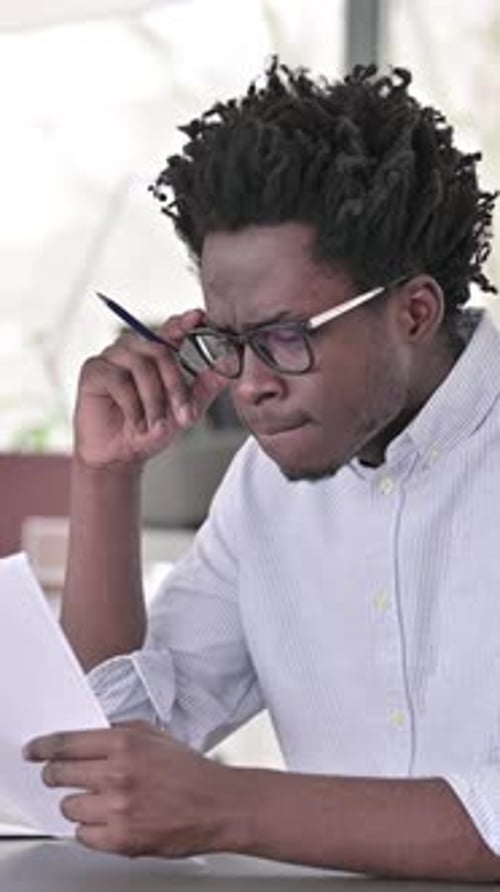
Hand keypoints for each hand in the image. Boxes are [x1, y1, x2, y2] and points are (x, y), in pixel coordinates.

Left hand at [24, 722, 234, 857]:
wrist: (218, 805)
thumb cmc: (191, 772)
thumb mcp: (155, 736)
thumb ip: (120, 733)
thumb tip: (88, 738)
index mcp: (125, 743)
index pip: (66, 744)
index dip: (43, 748)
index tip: (34, 751)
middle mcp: (117, 773)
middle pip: (59, 775)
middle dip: (55, 776)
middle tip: (58, 778)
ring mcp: (117, 808)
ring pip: (69, 807)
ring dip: (79, 805)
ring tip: (101, 802)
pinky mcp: (121, 838)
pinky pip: (83, 836)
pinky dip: (91, 830)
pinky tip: (109, 821)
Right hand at [75, 309, 225, 467]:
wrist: (120, 455)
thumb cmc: (151, 428)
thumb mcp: (186, 408)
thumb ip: (207, 386)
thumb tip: (232, 368)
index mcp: (156, 351)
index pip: (172, 328)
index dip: (185, 322)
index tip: (200, 317)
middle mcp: (133, 348)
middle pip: (160, 350)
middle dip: (176, 386)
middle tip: (184, 416)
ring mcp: (111, 356)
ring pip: (141, 365)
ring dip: (154, 400)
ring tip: (157, 426)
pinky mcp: (93, 370)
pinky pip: (118, 380)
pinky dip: (133, 405)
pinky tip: (138, 423)